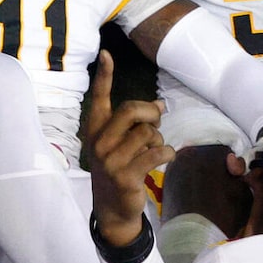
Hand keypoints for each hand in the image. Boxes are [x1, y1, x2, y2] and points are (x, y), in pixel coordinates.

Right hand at [81, 53, 166, 245]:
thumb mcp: (120, 144)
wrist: (112, 209)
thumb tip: (160, 105)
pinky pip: (157, 152)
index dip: (104, 76)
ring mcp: (110, 160)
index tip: (106, 54)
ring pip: (147, 133)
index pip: (99, 98)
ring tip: (154, 150)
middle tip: (157, 121)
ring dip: (158, 139)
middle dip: (150, 113)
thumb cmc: (119, 169)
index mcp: (96, 130)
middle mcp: (99, 142)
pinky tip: (165, 159)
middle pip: (130, 110)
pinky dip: (167, 153)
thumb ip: (134, 124)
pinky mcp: (126, 176)